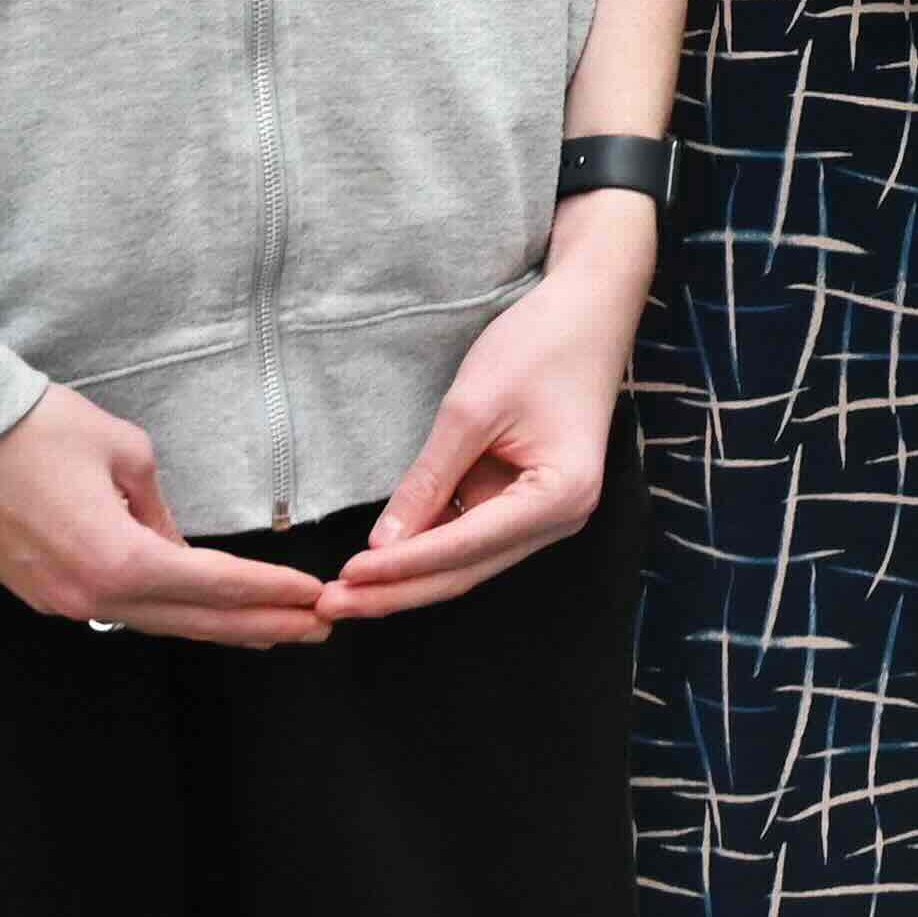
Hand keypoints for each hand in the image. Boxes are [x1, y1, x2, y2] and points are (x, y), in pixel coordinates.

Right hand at [0, 383, 335, 645]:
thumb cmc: (30, 433)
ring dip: (218, 623)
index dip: (269, 593)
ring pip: (158, 621)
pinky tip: (199, 608)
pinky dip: (170, 610)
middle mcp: (89, 594)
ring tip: (272, 625)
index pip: (213, 585)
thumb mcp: (125, 452)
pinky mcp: (44, 592)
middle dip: (260, 624)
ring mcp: (62, 600)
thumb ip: (160, 507)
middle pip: (192, 620)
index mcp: (117, 561)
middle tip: (314, 625)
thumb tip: (173, 541)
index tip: (311, 596)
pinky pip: (122, 609)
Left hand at [320, 201, 650, 619]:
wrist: (587, 309)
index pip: (465, 547)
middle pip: (465, 571)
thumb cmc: (539, 346)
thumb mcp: (472, 409)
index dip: (400, 567)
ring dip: (407, 579)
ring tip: (345, 594)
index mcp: (560, 495)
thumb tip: (381, 544)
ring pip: (467, 562)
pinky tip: (381, 563)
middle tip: (330, 607)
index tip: (343, 578)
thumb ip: (428, 480)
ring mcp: (548, 513)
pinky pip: (471, 537)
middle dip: (396, 591)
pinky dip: (427, 551)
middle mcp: (562, 518)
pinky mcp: (530, 501)